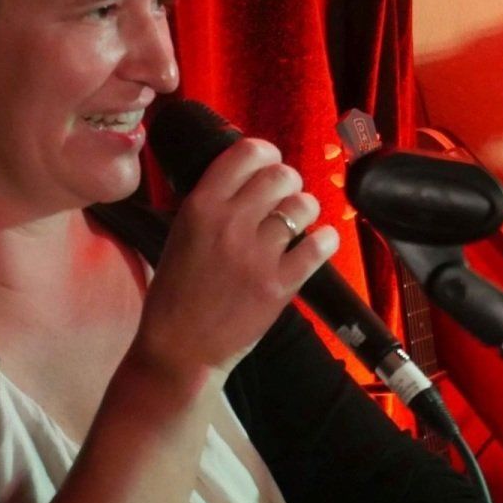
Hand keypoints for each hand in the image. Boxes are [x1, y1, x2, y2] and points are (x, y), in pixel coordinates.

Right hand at [135, 138, 339, 377]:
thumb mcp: (180, 236)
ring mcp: (257, 254)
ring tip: (298, 222)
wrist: (180, 350)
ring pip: (304, 205)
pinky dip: (325, 240)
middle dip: (289, 181)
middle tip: (285, 196)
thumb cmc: (177, 295)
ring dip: (306, 209)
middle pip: (281, 175)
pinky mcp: (280, 284)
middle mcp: (230, 224)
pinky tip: (318, 244)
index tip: (270, 161)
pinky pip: (321, 245)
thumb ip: (210, 205)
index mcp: (200, 208)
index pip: (246, 153)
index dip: (265, 153)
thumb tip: (246, 178)